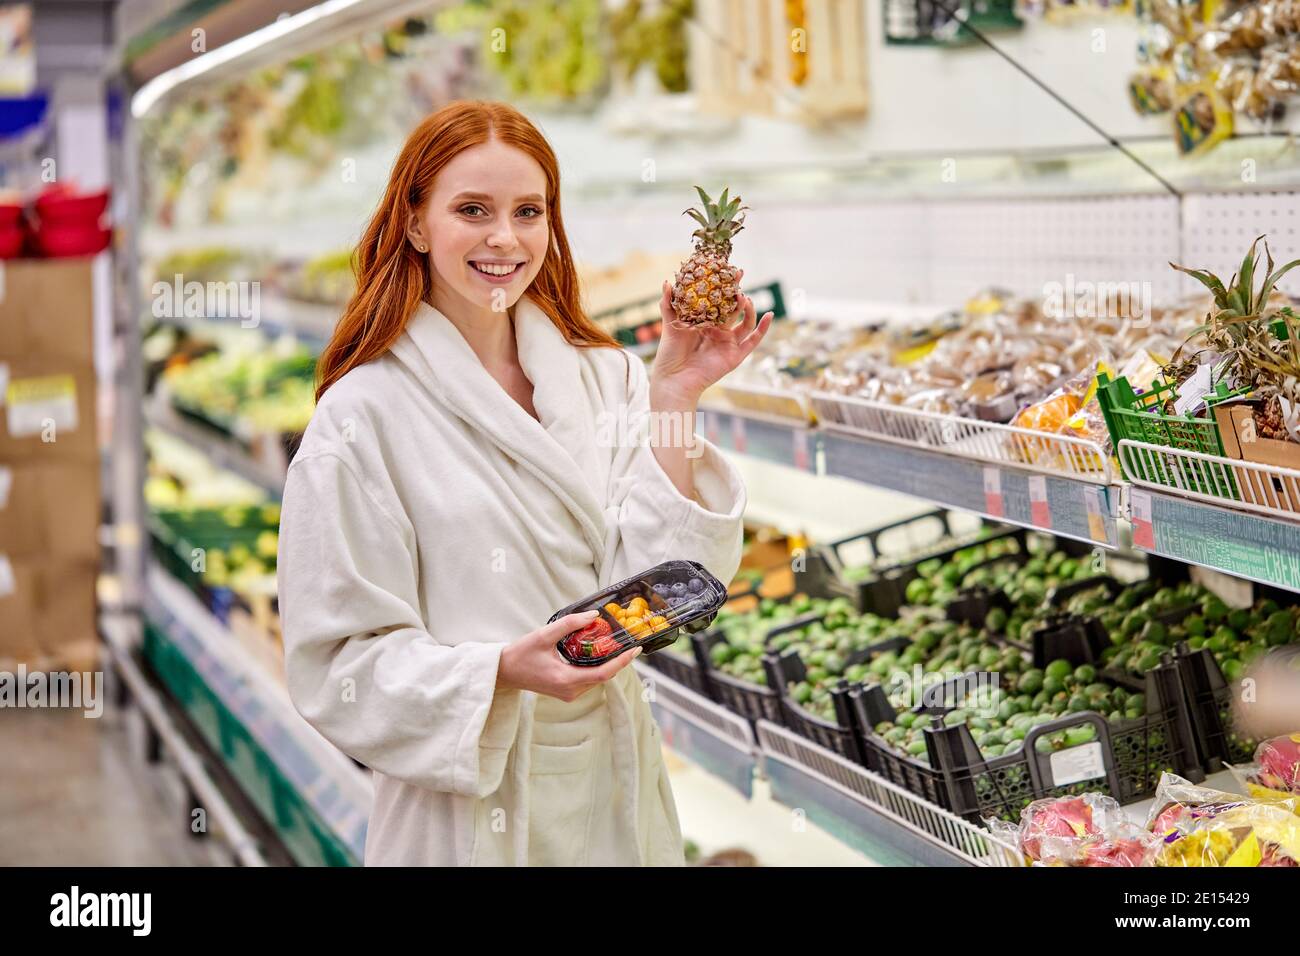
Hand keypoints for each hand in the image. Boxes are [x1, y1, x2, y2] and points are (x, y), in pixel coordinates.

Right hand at [496, 610, 641, 700]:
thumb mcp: (543, 635)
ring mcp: (568, 694)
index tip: (636, 649)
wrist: (504, 672)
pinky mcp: (566, 692)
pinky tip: (600, 653)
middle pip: (603, 677)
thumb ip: (569, 624)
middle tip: (630, 642)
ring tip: (619, 646)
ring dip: (609, 664)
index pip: (603, 673)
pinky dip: (597, 667)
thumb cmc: (520, 654)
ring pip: (597, 680)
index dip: (622, 662)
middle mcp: (570, 691)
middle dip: (619, 661)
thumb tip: (593, 615)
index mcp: (566, 680)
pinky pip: (588, 680)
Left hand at [651, 270, 773, 406]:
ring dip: (748, 309)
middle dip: (737, 292)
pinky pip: (753, 341)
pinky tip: (769, 315)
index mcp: (705, 323)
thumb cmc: (670, 353)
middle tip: (739, 276)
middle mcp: (718, 332)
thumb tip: (667, 282)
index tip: (728, 270)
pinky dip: (763, 329)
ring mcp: (728, 343)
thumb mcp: (670, 324)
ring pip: (745, 322)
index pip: (718, 301)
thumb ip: (668, 303)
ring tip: (745, 298)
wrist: (674, 377)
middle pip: (733, 309)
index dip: (724, 286)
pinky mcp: (736, 356)